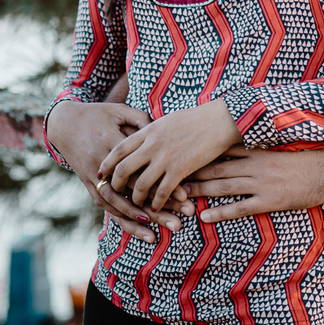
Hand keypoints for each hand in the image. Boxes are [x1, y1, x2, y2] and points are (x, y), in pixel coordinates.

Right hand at [46, 100, 189, 240]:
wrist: (64, 122)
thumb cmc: (99, 114)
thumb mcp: (121, 111)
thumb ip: (143, 120)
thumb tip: (165, 131)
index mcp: (112, 144)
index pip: (141, 169)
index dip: (162, 183)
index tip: (184, 195)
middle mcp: (101, 164)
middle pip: (131, 191)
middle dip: (155, 210)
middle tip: (179, 223)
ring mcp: (92, 176)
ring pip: (115, 204)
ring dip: (136, 221)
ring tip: (157, 235)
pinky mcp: (86, 183)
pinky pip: (103, 204)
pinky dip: (119, 217)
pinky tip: (136, 228)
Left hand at [100, 100, 242, 211]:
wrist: (220, 120)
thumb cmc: (197, 118)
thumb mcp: (167, 120)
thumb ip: (152, 131)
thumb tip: (141, 139)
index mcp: (148, 131)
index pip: (118, 149)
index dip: (108, 163)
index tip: (103, 172)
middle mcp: (152, 145)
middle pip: (124, 169)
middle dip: (116, 184)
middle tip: (115, 191)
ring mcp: (166, 158)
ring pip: (141, 184)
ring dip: (136, 197)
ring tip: (136, 202)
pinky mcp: (180, 170)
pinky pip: (162, 192)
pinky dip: (157, 202)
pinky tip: (156, 206)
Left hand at [184, 146, 323, 222]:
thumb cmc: (307, 157)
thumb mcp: (281, 146)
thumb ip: (259, 146)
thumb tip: (238, 143)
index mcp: (257, 150)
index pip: (221, 150)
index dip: (199, 153)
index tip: (178, 155)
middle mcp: (255, 164)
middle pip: (216, 168)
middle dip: (192, 173)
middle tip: (168, 177)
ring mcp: (262, 183)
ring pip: (223, 187)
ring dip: (200, 192)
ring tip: (179, 196)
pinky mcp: (269, 200)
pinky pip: (240, 208)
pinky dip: (220, 212)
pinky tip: (204, 217)